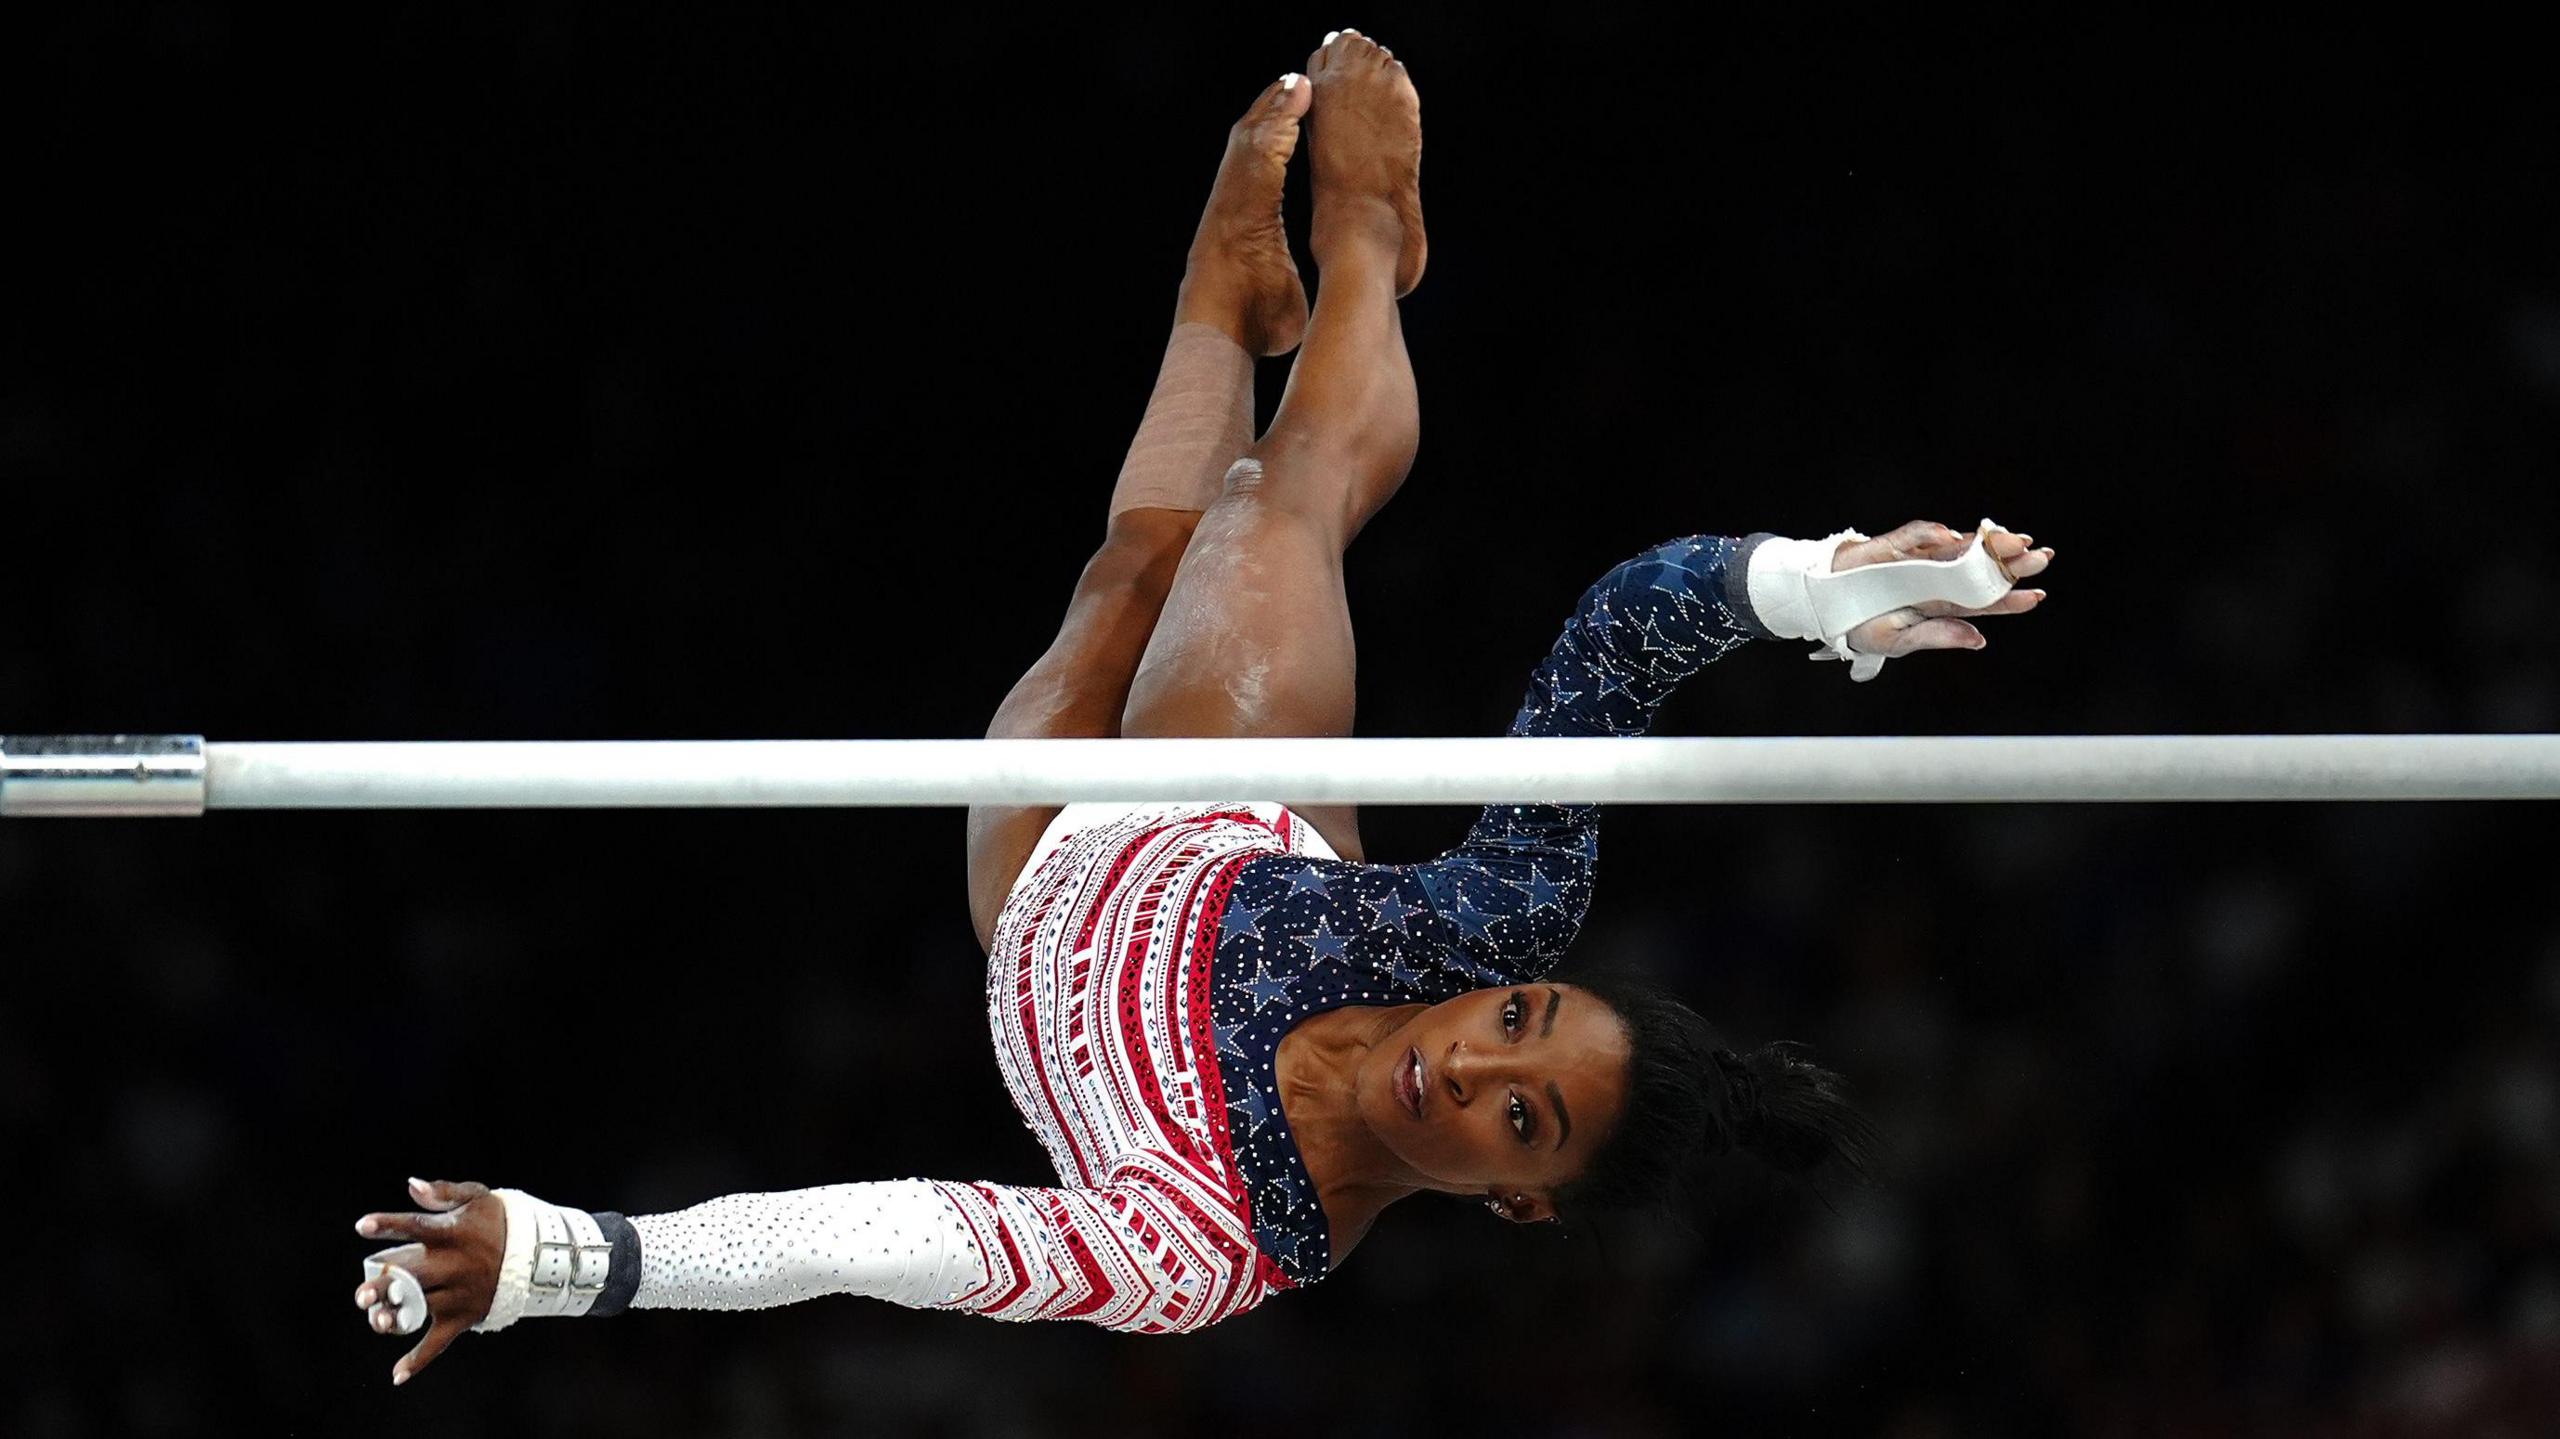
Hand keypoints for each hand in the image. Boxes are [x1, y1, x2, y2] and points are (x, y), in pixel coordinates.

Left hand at [351, 1177, 504, 1384]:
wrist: (538, 1254)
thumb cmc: (497, 1221)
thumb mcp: (477, 1197)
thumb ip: (444, 1192)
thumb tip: (411, 1185)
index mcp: (453, 1233)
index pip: (418, 1227)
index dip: (390, 1225)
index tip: (362, 1226)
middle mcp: (455, 1265)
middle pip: (414, 1276)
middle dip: (386, 1286)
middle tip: (361, 1295)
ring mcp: (459, 1293)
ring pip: (421, 1309)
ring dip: (395, 1318)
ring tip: (376, 1320)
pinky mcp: (463, 1316)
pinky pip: (439, 1342)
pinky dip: (418, 1359)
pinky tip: (396, 1374)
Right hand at [1830, 519, 2053, 657]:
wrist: (1821, 604)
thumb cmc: (1859, 625)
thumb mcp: (1897, 640)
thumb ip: (1937, 636)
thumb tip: (1979, 639)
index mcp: (1938, 606)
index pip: (1981, 602)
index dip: (2009, 600)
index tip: (2037, 596)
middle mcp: (1933, 580)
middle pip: (1977, 570)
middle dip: (2009, 562)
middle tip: (2040, 556)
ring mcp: (1915, 560)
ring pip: (1956, 548)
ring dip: (1983, 542)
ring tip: (2011, 538)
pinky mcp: (1892, 546)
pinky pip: (1913, 536)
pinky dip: (1929, 533)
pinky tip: (1951, 535)